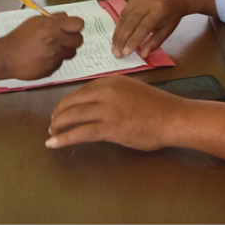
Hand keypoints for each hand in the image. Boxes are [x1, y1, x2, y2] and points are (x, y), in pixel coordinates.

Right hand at [0, 13, 83, 79]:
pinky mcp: (51, 69)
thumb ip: (54, 18)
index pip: (78, 24)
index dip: (76, 26)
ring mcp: (54, 57)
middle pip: (79, 40)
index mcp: (52, 27)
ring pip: (71, 52)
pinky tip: (43, 57)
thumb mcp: (36, 21)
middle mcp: (56, 42)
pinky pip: (60, 63)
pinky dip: (55, 60)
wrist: (6, 57)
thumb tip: (67, 17)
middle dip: (73, 38)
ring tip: (52, 48)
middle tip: (63, 38)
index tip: (72, 28)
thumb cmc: (20, 37)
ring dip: (65, 50)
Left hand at [47, 75, 181, 150]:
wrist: (172, 117)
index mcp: (110, 81)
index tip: (62, 110)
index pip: (81, 91)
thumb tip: (98, 105)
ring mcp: (106, 109)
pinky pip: (80, 132)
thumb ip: (113, 94)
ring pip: (73, 116)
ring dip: (58, 125)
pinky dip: (64, 138)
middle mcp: (105, 91)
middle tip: (52, 123)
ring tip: (51, 133)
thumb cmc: (157, 107)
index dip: (68, 102)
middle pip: (73, 101)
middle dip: (59, 113)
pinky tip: (53, 143)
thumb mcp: (131, 90)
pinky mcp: (109, 127)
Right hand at [111, 0, 187, 57]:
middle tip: (117, 53)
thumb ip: (155, 43)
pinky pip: (123, 14)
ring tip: (115, 47)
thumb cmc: (171, 15)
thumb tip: (143, 55)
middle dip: (122, 39)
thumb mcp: (167, 30)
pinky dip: (119, 26)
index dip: (133, 41)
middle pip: (130, 23)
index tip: (126, 53)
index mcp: (158, 11)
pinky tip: (117, 36)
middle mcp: (146, 3)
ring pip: (123, 18)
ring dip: (118, 34)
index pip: (143, 27)